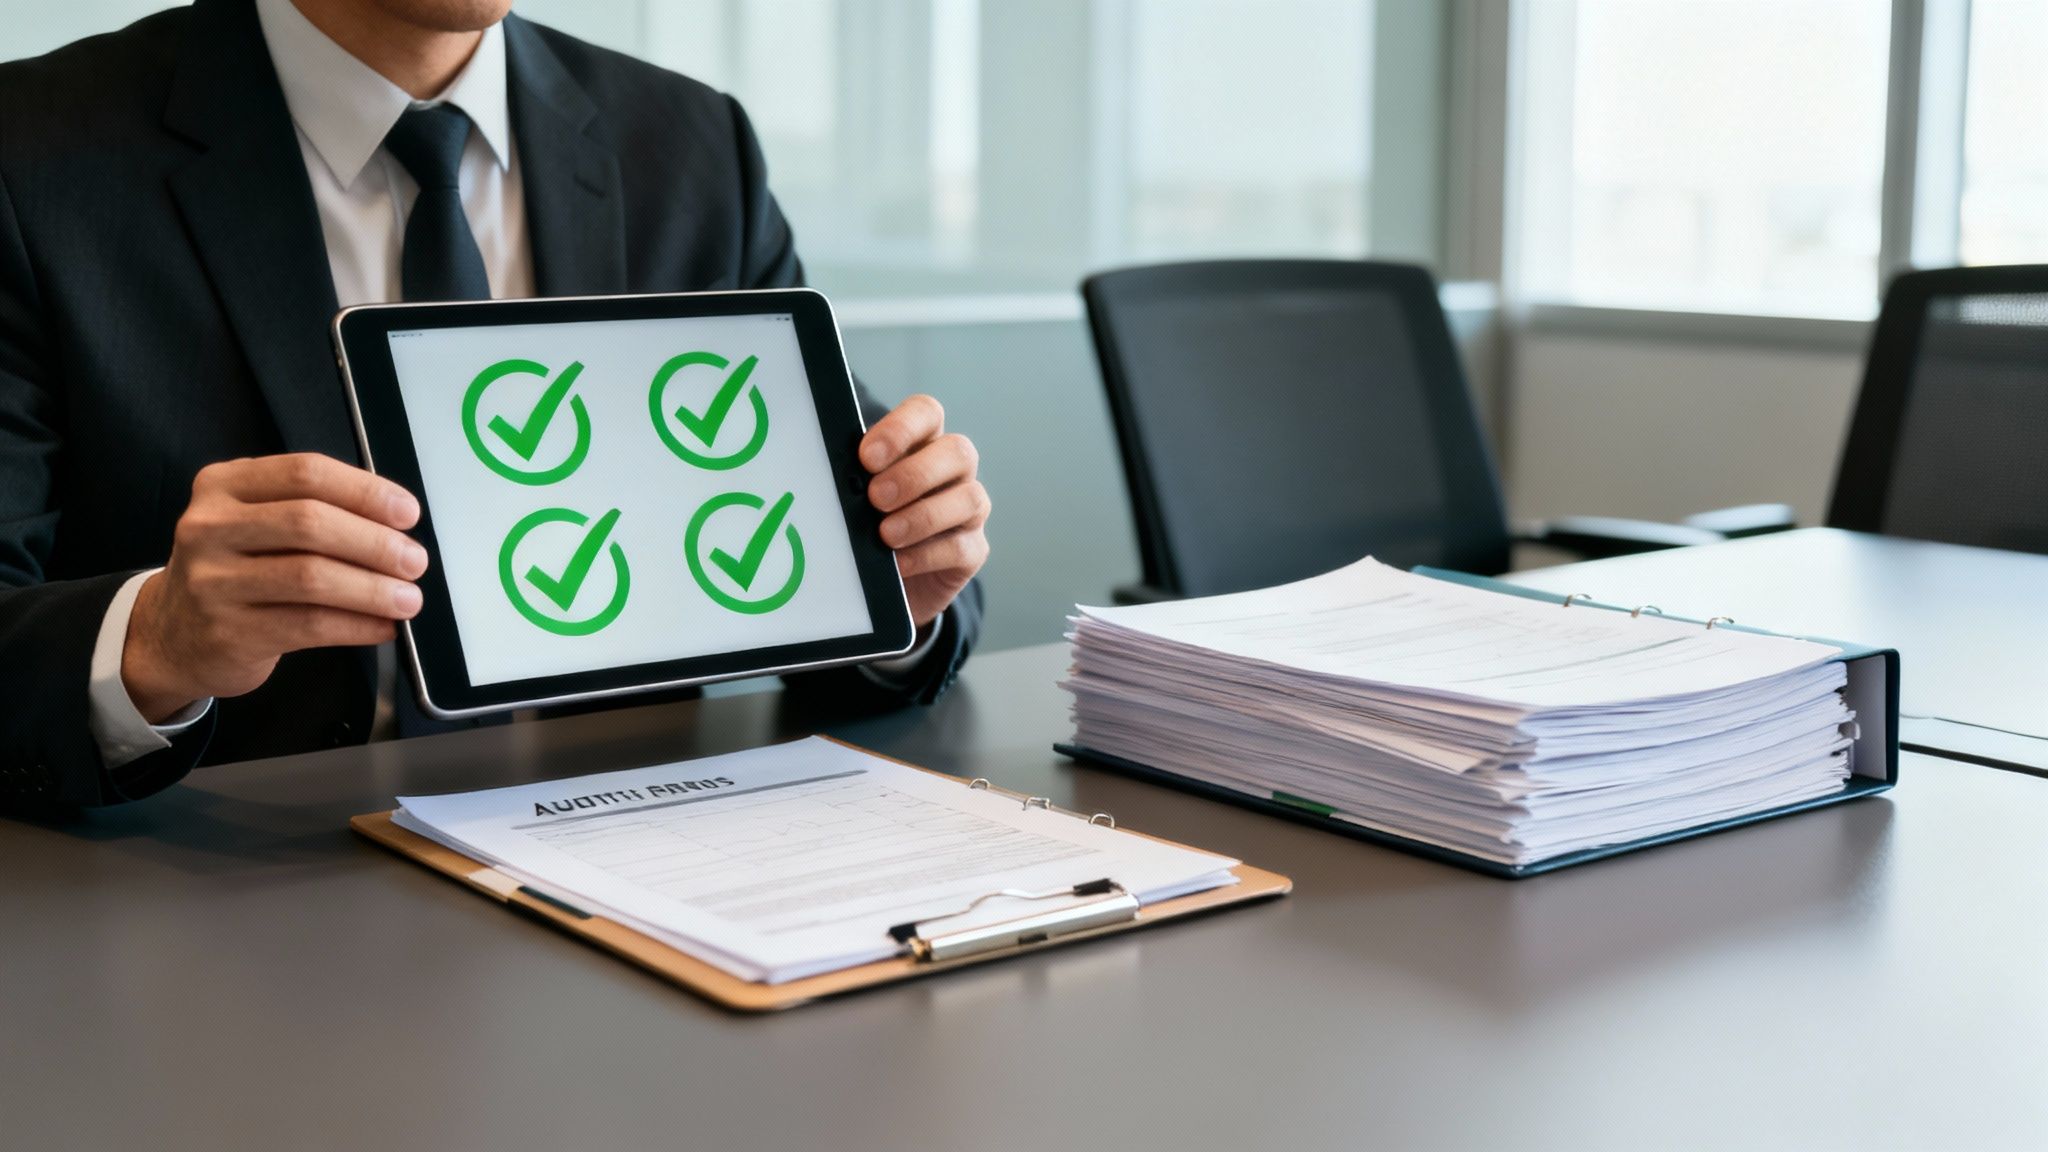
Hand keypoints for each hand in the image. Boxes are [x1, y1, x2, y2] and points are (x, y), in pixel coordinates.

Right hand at [122, 453, 428, 722]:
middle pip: (310, 522)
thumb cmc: (236, 569)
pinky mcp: (228, 631)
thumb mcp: (257, 523)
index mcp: (224, 485)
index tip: (406, 512)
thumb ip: (313, 511)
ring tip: (408, 599)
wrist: (173, 633)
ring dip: (373, 589)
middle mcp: (210, 526)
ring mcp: (212, 580)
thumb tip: (396, 527)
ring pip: (312, 577)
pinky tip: (382, 626)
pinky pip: (309, 624)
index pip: (305, 473)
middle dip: (375, 543)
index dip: (365, 491)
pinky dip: (357, 625)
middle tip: (414, 561)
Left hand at [861, 395, 989, 626]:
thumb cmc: (865, 526)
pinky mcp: (972, 551)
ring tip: (886, 534)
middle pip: (957, 452)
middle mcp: (952, 472)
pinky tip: (898, 563)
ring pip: (970, 498)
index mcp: (923, 444)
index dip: (901, 430)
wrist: (882, 582)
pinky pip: (962, 547)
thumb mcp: (854, 496)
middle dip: (914, 475)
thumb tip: (829, 475)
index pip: (926, 414)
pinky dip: (927, 555)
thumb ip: (850, 478)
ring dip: (924, 515)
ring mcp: (968, 511)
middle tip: (876, 497)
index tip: (866, 457)